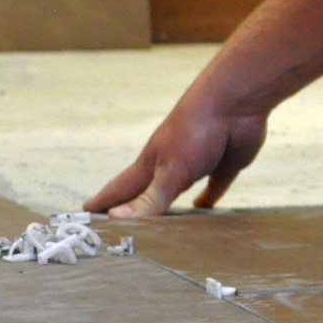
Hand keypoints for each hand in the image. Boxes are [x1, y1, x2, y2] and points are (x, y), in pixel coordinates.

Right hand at [86, 86, 269, 217]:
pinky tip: (204, 207)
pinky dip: (208, 198)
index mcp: (152, 163)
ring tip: (159, 221)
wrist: (236, 101)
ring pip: (180, 189)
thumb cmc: (196, 129)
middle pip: (148, 190)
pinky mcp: (226, 163)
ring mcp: (199, 163)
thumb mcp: (171, 170)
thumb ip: (150, 198)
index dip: (105, 200)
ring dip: (169, 205)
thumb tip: (118, 219)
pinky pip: (215, 186)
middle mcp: (172, 164)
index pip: (122, 187)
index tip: (86, 211)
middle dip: (132, 206)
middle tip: (116, 221)